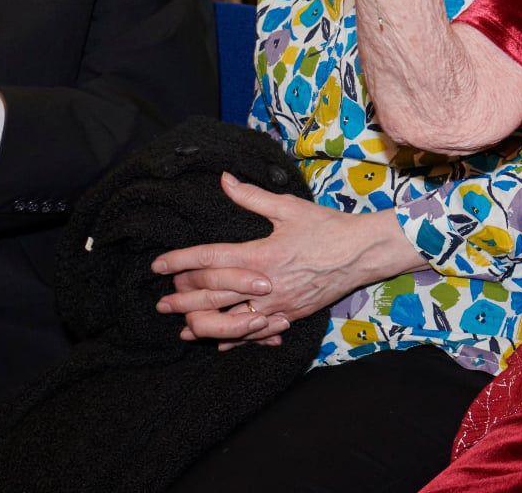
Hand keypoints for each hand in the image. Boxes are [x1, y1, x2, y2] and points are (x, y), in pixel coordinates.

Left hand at [152, 173, 425, 347]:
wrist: (363, 253)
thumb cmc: (326, 227)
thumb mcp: (289, 207)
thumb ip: (251, 197)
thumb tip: (224, 179)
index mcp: (260, 256)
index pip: (209, 260)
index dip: (180, 262)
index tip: (158, 265)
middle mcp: (264, 285)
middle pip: (212, 296)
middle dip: (182, 299)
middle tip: (161, 303)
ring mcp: (277, 305)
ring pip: (230, 323)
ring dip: (203, 324)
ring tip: (183, 325)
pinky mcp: (290, 316)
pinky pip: (257, 334)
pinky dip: (235, 339)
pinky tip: (219, 341)